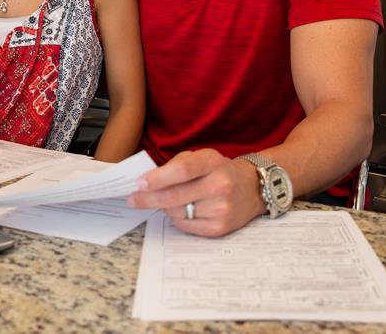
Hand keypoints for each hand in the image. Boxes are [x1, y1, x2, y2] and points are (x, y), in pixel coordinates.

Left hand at [127, 149, 263, 236]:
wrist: (253, 188)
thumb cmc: (219, 170)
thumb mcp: (202, 157)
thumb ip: (176, 165)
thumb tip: (147, 181)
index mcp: (213, 162)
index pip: (183, 170)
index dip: (158, 178)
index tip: (139, 183)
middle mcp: (220, 185)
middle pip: (175, 196)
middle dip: (148, 198)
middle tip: (133, 199)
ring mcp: (221, 209)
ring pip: (176, 212)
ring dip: (164, 207)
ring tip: (165, 200)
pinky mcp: (219, 228)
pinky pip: (185, 226)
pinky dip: (176, 218)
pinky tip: (180, 210)